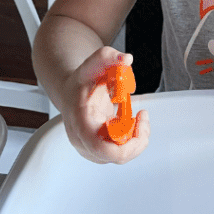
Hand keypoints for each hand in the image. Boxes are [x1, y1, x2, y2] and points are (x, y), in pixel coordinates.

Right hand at [57, 48, 149, 163]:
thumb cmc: (82, 81)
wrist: (71, 91)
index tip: (137, 121)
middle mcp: (82, 140)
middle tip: (142, 117)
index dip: (127, 143)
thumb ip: (108, 57)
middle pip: (117, 156)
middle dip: (138, 138)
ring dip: (137, 138)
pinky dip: (132, 140)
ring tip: (136, 117)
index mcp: (81, 121)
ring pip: (121, 157)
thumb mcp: (94, 64)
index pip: (101, 148)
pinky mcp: (98, 151)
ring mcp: (89, 148)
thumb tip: (126, 59)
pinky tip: (130, 123)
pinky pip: (121, 153)